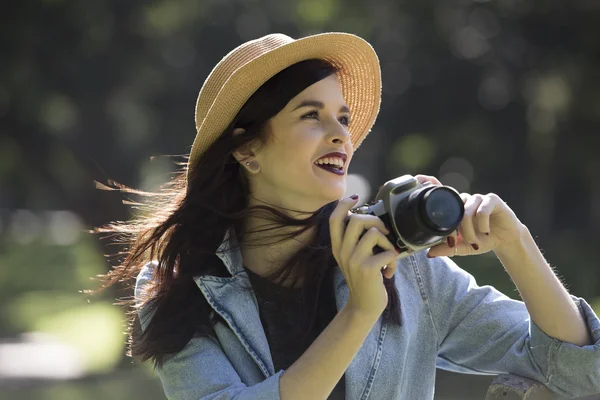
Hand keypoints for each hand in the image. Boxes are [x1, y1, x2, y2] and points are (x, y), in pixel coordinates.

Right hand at [330, 195, 401, 317]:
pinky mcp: (368, 269)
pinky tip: (389, 271)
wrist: (364, 306)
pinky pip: (388, 252)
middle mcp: (342, 251)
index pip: (335, 219)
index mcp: (337, 246)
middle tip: (384, 232)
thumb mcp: (353, 258)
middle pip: (357, 219)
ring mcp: (354, 260)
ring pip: (374, 233)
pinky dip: (394, 261)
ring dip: (388, 243)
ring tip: (388, 256)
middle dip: (375, 221)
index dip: (343, 204)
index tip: (355, 197)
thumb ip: (356, 240)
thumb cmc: (363, 278)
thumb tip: (371, 220)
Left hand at [413, 175, 525, 257]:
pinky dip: (482, 223)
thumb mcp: (462, 247)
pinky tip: (486, 231)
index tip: (418, 178)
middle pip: (452, 209)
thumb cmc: (482, 240)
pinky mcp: (492, 200)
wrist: (505, 240)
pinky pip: (482, 209)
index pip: (441, 192)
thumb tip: (429, 254)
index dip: (431, 183)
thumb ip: (447, 249)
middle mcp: (464, 200)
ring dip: (468, 229)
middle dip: (452, 228)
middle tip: (456, 241)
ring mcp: (478, 198)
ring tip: (474, 240)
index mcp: (454, 207)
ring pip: (466, 211)